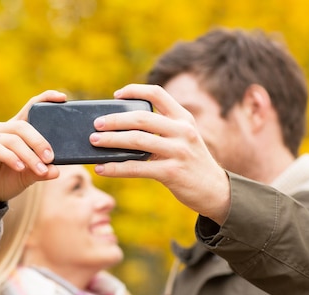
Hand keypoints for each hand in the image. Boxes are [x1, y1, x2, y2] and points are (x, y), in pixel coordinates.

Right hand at [0, 90, 65, 209]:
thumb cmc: (7, 179)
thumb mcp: (28, 175)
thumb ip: (42, 171)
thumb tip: (56, 170)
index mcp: (15, 130)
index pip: (30, 108)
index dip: (45, 99)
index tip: (62, 98)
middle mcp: (0, 129)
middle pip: (23, 126)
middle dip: (39, 142)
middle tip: (51, 157)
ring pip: (12, 140)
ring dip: (29, 155)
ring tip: (40, 169)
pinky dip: (10, 158)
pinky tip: (20, 167)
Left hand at [90, 84, 230, 223]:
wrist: (215, 191)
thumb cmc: (191, 163)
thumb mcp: (184, 139)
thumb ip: (163, 129)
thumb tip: (122, 127)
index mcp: (184, 119)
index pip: (157, 94)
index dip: (134, 90)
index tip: (116, 96)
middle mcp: (183, 131)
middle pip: (141, 118)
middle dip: (114, 120)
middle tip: (96, 124)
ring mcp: (178, 151)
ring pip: (136, 141)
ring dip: (111, 141)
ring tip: (94, 141)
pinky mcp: (171, 172)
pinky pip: (136, 168)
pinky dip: (115, 168)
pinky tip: (102, 168)